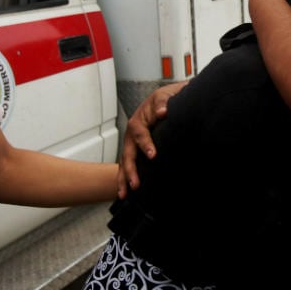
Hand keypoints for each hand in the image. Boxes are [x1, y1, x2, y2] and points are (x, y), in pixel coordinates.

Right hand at [116, 81, 186, 197]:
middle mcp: (132, 134)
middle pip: (128, 153)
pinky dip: (125, 178)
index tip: (152, 155)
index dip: (145, 144)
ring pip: (125, 163)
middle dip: (130, 170)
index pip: (140, 134)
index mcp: (138, 121)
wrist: (166, 100)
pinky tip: (126, 192)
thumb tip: (163, 112)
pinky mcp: (136, 151)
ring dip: (124, 178)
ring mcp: (132, 144)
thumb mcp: (164, 96)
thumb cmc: (165, 100)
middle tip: (135, 184)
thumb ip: (163, 103)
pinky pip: (129, 165)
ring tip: (124, 194)